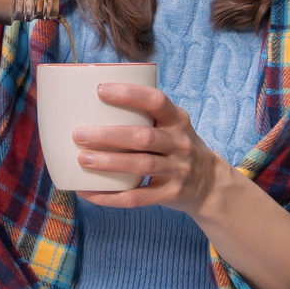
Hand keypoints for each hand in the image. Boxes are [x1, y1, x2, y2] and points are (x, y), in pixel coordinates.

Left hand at [72, 85, 230, 213]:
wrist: (210, 183)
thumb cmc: (177, 147)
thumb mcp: (172, 125)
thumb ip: (144, 115)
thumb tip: (90, 104)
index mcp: (178, 120)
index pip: (157, 101)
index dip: (130, 94)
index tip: (100, 90)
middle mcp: (180, 144)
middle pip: (144, 137)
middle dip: (109, 135)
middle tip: (79, 134)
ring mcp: (177, 170)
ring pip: (141, 165)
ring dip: (109, 163)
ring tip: (82, 159)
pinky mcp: (170, 194)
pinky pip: (138, 197)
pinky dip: (111, 197)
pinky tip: (88, 193)